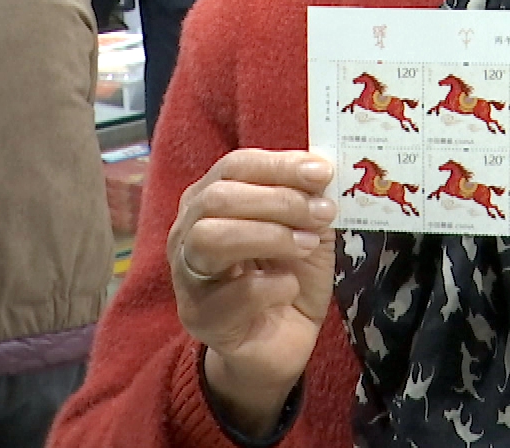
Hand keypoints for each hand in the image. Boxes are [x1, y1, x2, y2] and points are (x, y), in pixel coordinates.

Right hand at [170, 149, 338, 436]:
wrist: (280, 344)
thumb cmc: (286, 279)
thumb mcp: (305, 232)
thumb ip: (308, 203)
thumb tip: (321, 174)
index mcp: (211, 201)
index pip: (234, 166)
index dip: (278, 165)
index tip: (322, 172)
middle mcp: (188, 232)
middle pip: (217, 198)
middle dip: (277, 200)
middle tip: (321, 213)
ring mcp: (187, 276)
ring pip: (210, 238)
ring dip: (269, 235)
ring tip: (307, 245)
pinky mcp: (199, 317)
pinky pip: (233, 293)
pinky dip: (271, 285)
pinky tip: (289, 288)